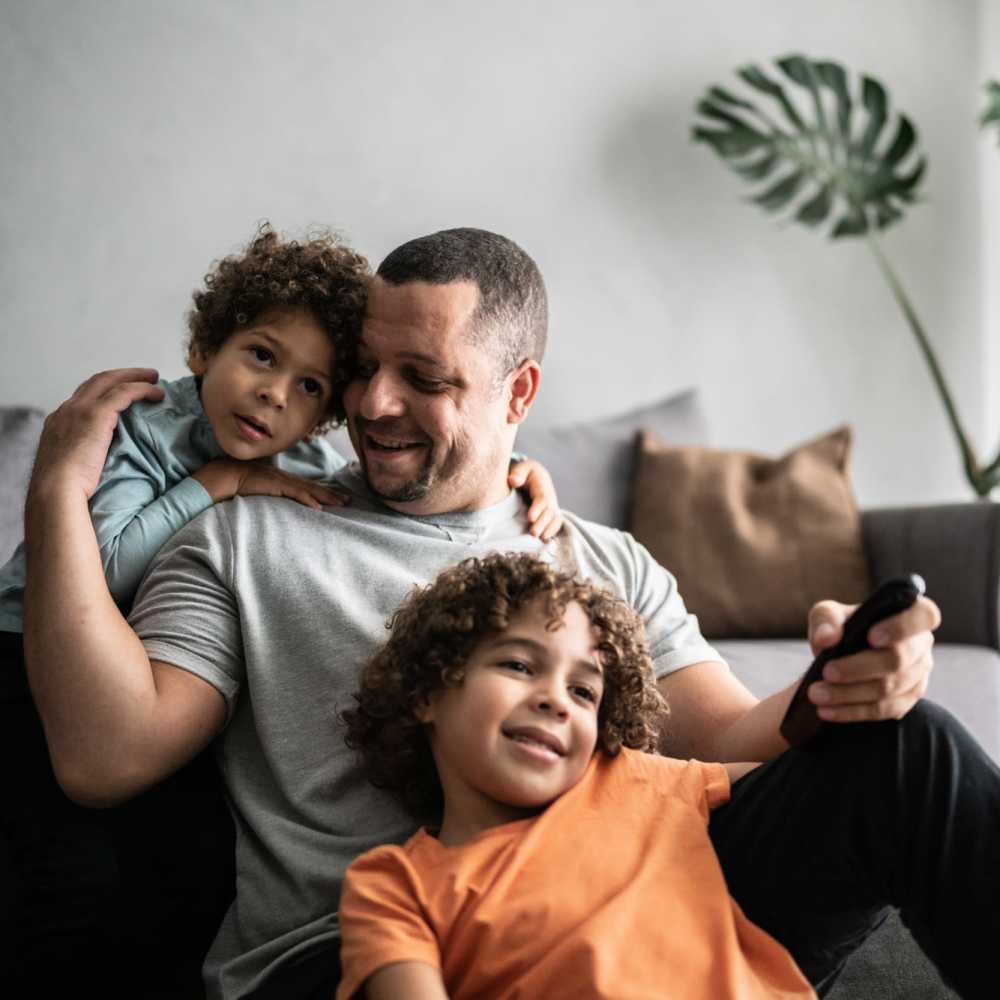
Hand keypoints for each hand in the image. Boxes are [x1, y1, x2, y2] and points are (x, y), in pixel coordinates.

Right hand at [30, 368, 164, 501]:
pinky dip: (142, 389)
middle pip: (97, 381)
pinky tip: (157, 394)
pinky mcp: (96, 414)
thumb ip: (81, 455)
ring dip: (135, 377)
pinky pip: (125, 392)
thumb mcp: (69, 466)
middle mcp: (67, 410)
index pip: (83, 397)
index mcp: (59, 422)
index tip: (122, 392)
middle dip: (122, 375)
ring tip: (154, 378)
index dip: (105, 391)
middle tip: (145, 376)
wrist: (55, 489)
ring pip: (111, 381)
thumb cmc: (64, 489)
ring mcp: (80, 409)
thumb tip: (98, 463)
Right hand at [192, 459, 349, 510]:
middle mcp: (285, 478)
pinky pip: (295, 494)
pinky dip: (308, 500)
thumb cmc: (238, 484)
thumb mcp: (258, 488)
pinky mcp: (276, 486)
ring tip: (341, 503)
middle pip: (313, 487)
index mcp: (281, 479)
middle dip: (331, 494)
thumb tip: (275, 504)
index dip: (322, 491)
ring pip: (309, 490)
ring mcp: (282, 481)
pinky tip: (319, 508)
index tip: (336, 496)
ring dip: (326, 497)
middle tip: (348, 500)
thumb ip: (269, 494)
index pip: (306, 486)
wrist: (225, 475)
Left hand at [508, 459, 563, 541]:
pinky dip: (553, 531)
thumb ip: (517, 473)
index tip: (530, 518)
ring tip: (541, 538)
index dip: (538, 508)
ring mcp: (552, 504)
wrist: (533, 474)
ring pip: (555, 518)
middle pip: (549, 510)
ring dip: (549, 529)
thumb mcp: (520, 468)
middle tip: (533, 533)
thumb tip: (513, 480)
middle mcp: (550, 496)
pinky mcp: (551, 512)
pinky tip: (545, 540)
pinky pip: (556, 522)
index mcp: (542, 484)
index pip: (542, 498)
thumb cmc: (523, 472)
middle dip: (542, 523)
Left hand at [805, 595, 940, 722]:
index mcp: (910, 614)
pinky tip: (827, 710)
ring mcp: (918, 674)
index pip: (925, 615)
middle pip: (898, 659)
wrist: (838, 656)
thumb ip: (826, 620)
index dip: (901, 627)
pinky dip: (852, 711)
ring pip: (890, 689)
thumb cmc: (840, 628)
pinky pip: (884, 710)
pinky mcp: (907, 700)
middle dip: (858, 668)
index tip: (872, 637)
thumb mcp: (827, 615)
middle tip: (827, 672)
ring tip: (817, 694)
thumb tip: (827, 638)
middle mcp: (920, 645)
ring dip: (849, 693)